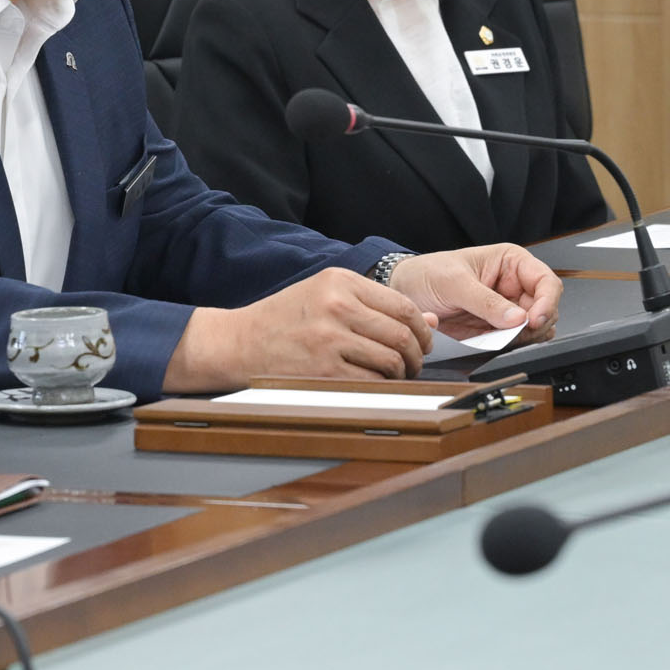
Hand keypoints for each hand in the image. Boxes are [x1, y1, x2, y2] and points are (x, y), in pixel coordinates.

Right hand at [162, 268, 432, 392]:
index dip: (421, 328)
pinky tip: (375, 385)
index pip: (402, 305)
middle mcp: (336, 305)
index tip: (422, 340)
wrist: (240, 343)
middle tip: (413, 363)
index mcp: (340, 281)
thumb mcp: (326, 296)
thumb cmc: (284, 319)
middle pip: (401, 334)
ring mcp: (330, 339)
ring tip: (394, 376)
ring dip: (401, 374)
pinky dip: (381, 387)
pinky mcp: (323, 371)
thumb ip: (376, 304)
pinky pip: (372, 383)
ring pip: (391, 360)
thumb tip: (429, 320)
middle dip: (416, 354)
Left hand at [389, 244, 560, 343]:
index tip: (534, 320)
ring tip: (501, 337)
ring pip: (536, 328)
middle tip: (515, 334)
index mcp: (511, 262)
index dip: (547, 302)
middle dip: (536, 325)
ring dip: (525, 338)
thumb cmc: (427, 273)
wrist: (406, 291)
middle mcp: (514, 285)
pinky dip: (511, 347)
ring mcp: (507, 308)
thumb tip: (518, 318)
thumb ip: (486, 301)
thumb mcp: (455, 283)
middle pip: (545, 308)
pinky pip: (516, 341)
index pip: (546, 282)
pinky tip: (495, 343)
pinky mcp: (497, 328)